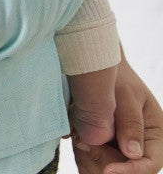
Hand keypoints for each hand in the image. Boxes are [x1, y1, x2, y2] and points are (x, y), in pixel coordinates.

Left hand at [73, 52, 161, 173]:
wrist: (95, 65)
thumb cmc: (116, 75)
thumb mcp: (125, 94)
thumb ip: (130, 122)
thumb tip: (133, 154)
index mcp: (155, 135)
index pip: (150, 164)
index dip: (130, 171)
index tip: (107, 170)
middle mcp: (140, 146)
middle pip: (125, 169)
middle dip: (103, 162)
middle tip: (82, 142)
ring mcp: (119, 148)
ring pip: (104, 168)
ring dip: (88, 157)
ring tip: (77, 133)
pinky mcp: (102, 147)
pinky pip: (90, 162)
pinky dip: (80, 153)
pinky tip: (74, 133)